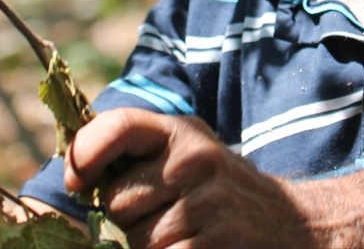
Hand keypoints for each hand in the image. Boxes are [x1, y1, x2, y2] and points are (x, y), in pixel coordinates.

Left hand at [64, 108, 312, 248]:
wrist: (291, 223)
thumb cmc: (218, 187)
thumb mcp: (186, 151)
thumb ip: (138, 149)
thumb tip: (72, 169)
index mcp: (180, 132)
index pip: (118, 126)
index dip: (85, 152)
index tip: (75, 182)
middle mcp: (195, 160)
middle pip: (119, 200)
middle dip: (125, 217)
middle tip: (158, 214)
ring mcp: (210, 203)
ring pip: (137, 239)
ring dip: (147, 246)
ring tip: (181, 234)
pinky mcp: (217, 242)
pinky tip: (192, 246)